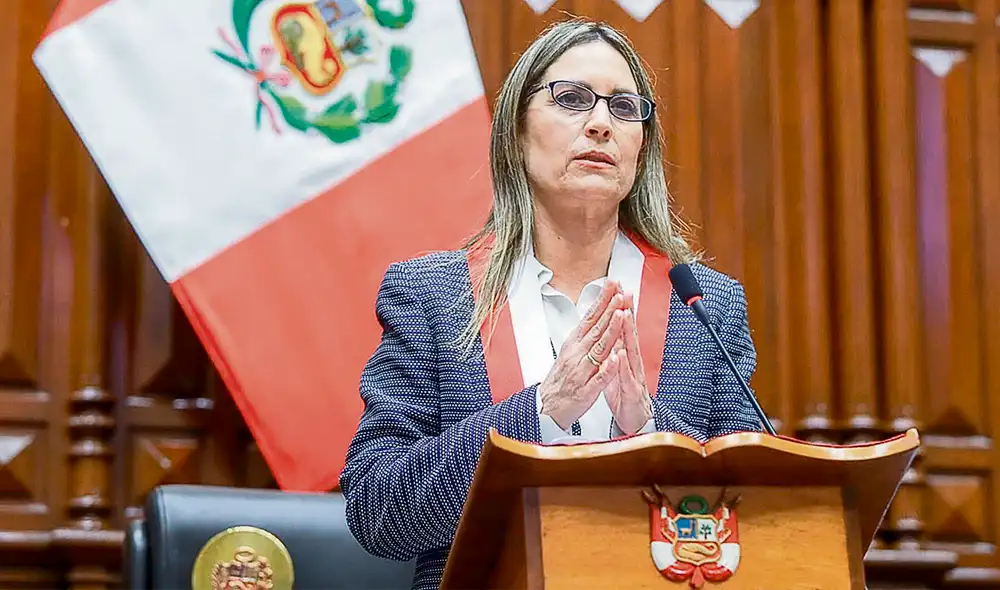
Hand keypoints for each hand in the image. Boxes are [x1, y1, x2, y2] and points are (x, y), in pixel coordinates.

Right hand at [539, 281, 629, 429]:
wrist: (548, 407)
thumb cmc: (562, 378)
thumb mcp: (570, 350)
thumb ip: (585, 333)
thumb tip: (596, 313)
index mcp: (574, 343)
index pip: (591, 317)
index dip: (602, 300)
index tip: (612, 284)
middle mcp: (577, 354)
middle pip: (597, 328)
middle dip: (610, 309)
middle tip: (620, 293)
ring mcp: (582, 371)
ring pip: (599, 349)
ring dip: (610, 331)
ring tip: (621, 315)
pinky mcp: (587, 390)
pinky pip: (599, 378)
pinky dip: (607, 368)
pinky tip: (615, 358)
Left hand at [605, 302, 652, 434]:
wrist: (634, 421)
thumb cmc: (625, 396)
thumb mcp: (618, 368)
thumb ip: (617, 350)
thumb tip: (613, 332)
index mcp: (625, 356)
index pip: (622, 328)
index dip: (620, 309)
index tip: (617, 290)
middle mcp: (632, 362)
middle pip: (629, 333)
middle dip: (627, 313)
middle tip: (624, 293)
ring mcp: (633, 376)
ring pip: (630, 351)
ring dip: (628, 333)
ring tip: (625, 315)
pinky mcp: (631, 391)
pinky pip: (626, 377)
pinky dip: (623, 365)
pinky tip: (621, 354)